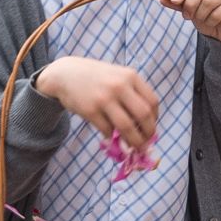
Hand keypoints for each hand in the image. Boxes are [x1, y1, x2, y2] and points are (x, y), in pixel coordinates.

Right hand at [37, 56, 160, 151]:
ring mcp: (104, 98)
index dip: (155, 119)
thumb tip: (146, 124)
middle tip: (146, 143)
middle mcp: (119, 86)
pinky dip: (112, 137)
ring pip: (127, 127)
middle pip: (143, 115)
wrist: (65, 73)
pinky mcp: (90, 110)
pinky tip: (111, 137)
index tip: (151, 127)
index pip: (152, 102)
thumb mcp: (118, 76)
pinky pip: (108, 130)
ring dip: (133, 141)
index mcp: (130, 76)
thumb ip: (132, 93)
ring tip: (133, 147)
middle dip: (148, 133)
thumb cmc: (96, 77)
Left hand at [168, 0, 220, 41]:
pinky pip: (217, 14)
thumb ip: (178, 3)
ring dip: (200, 15)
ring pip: (208, 2)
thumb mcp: (190, 8)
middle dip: (190, 5)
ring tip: (202, 19)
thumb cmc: (207, 14)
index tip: (173, 1)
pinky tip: (213, 23)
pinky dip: (210, 22)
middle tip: (187, 16)